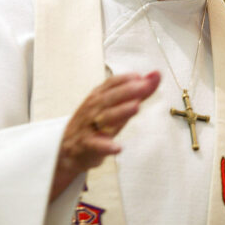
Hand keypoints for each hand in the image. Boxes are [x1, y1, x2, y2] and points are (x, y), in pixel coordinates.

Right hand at [50, 71, 159, 200]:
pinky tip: (118, 147)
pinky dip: (107, 146)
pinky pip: (96, 145)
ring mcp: (89, 126)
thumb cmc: (96, 123)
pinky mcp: (87, 146)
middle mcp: (93, 108)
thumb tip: (156, 75)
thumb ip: (138, 92)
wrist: (68, 149)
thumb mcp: (116, 106)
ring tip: (136, 107)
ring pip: (105, 118)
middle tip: (144, 86)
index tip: (142, 76)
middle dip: (127, 91)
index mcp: (99, 96)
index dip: (127, 79)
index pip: (111, 83)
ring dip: (120, 112)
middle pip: (110, 98)